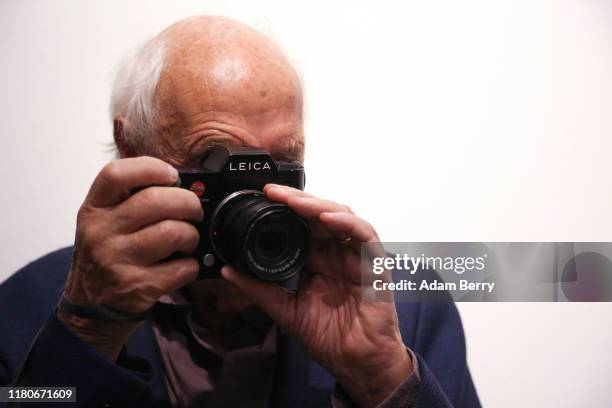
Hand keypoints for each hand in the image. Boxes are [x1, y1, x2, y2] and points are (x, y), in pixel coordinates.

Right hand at [59, 157, 202, 360]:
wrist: (90, 309)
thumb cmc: (106, 257)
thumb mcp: (103, 224)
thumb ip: (130, 202)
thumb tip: (180, 185)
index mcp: (93, 210)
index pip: (116, 174)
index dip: (151, 168)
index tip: (172, 175)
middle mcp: (101, 232)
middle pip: (155, 200)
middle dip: (188, 203)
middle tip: (194, 211)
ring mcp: (117, 260)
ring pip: (173, 232)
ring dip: (192, 235)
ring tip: (188, 240)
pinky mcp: (138, 286)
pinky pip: (182, 267)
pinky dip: (192, 265)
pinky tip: (184, 265)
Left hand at [221, 184, 412, 406]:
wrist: (356, 363)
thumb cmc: (328, 337)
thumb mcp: (285, 310)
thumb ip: (259, 289)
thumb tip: (227, 271)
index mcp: (316, 259)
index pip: (301, 224)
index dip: (283, 210)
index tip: (261, 199)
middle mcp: (335, 252)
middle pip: (318, 214)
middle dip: (296, 200)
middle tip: (272, 192)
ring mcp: (355, 255)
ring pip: (340, 216)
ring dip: (317, 205)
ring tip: (293, 201)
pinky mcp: (374, 263)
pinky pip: (364, 235)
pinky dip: (346, 223)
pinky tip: (327, 218)